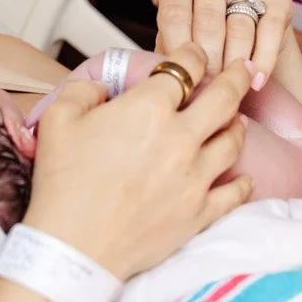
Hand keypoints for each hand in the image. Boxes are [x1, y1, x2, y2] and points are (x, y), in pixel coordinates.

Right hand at [22, 44, 253, 279]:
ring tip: (237, 120)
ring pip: (233, 141)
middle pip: (224, 98)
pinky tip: (243, 178)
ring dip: (237, 125)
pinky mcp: (199, 212)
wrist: (74, 247)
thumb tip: (102, 89)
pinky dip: (241, 182)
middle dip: (236, 78)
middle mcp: (181, 138)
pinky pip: (234, 192)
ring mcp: (195, 176)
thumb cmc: (64, 184)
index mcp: (148, 108)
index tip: (193, 55)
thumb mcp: (58, 120)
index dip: (192, 54)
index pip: (184, 67)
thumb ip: (84, 91)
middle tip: (242, 70)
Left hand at [152, 0, 292, 77]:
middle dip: (208, 64)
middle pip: (208, 24)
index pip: (174, 16)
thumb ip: (169, 49)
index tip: (184, 80)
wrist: (245, 19)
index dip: (179, 52)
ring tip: (230, 88)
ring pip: (239, 30)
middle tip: (209, 89)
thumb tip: (166, 75)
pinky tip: (256, 80)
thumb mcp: (178, 34)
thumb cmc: (200, 31)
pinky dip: (263, 60)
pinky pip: (270, 29)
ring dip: (235, 66)